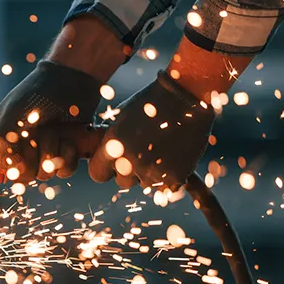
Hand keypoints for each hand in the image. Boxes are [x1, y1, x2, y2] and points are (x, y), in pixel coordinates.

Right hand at [0, 60, 102, 181]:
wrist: (71, 79)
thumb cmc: (35, 93)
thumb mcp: (11, 117)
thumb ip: (4, 146)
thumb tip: (14, 173)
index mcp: (0, 141)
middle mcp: (20, 150)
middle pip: (21, 177)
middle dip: (31, 157)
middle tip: (34, 135)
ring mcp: (43, 153)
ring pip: (44, 175)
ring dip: (51, 152)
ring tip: (53, 130)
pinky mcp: (64, 154)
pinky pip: (64, 172)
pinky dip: (67, 156)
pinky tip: (68, 139)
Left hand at [89, 72, 214, 190]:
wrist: (185, 96)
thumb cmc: (150, 103)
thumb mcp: (120, 119)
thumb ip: (110, 142)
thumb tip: (102, 156)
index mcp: (112, 147)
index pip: (98, 174)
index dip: (106, 168)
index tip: (114, 161)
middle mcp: (129, 163)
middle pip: (122, 181)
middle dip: (129, 170)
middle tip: (143, 152)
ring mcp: (152, 172)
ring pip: (145, 183)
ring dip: (150, 172)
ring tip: (161, 148)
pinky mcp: (175, 177)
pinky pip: (167, 186)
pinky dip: (170, 175)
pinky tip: (174, 155)